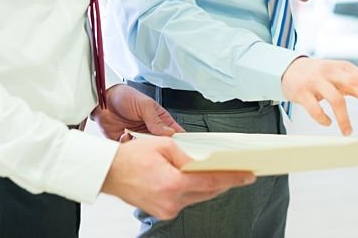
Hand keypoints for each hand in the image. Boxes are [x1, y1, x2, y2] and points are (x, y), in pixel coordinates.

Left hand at [92, 84, 183, 141]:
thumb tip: (169, 132)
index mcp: (159, 119)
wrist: (103, 101)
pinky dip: (127, 146)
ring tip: (135, 136)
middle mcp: (150, 130)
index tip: (179, 145)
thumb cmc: (124, 96)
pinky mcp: (125, 143)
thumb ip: (156, 120)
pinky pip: (130, 151)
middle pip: (160, 144)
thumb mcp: (144, 104)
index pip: (174, 132)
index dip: (178, 139)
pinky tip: (124, 135)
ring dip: (141, 146)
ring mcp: (138, 137)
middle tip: (151, 141)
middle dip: (157, 145)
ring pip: (146, 150)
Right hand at [101, 136, 255, 219]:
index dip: (233, 178)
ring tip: (219, 172)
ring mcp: (166, 210)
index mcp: (172, 184)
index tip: (248, 175)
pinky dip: (193, 190)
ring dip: (208, 186)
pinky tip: (196, 179)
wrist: (109, 173)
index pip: (211, 182)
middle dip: (223, 181)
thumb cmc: (131, 158)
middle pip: (207, 192)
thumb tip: (206, 162)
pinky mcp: (163, 212)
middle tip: (239, 171)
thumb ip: (188, 155)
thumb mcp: (163, 146)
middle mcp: (170, 202)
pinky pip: (186, 200)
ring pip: (198, 197)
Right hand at [280, 57, 357, 134]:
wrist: (290, 68)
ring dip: (344, 118)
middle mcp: (330, 72)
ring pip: (335, 99)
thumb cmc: (320, 74)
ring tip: (348, 131)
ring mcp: (316, 81)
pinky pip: (315, 108)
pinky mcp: (302, 92)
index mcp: (342, 67)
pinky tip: (328, 123)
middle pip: (354, 83)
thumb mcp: (339, 73)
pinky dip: (323, 119)